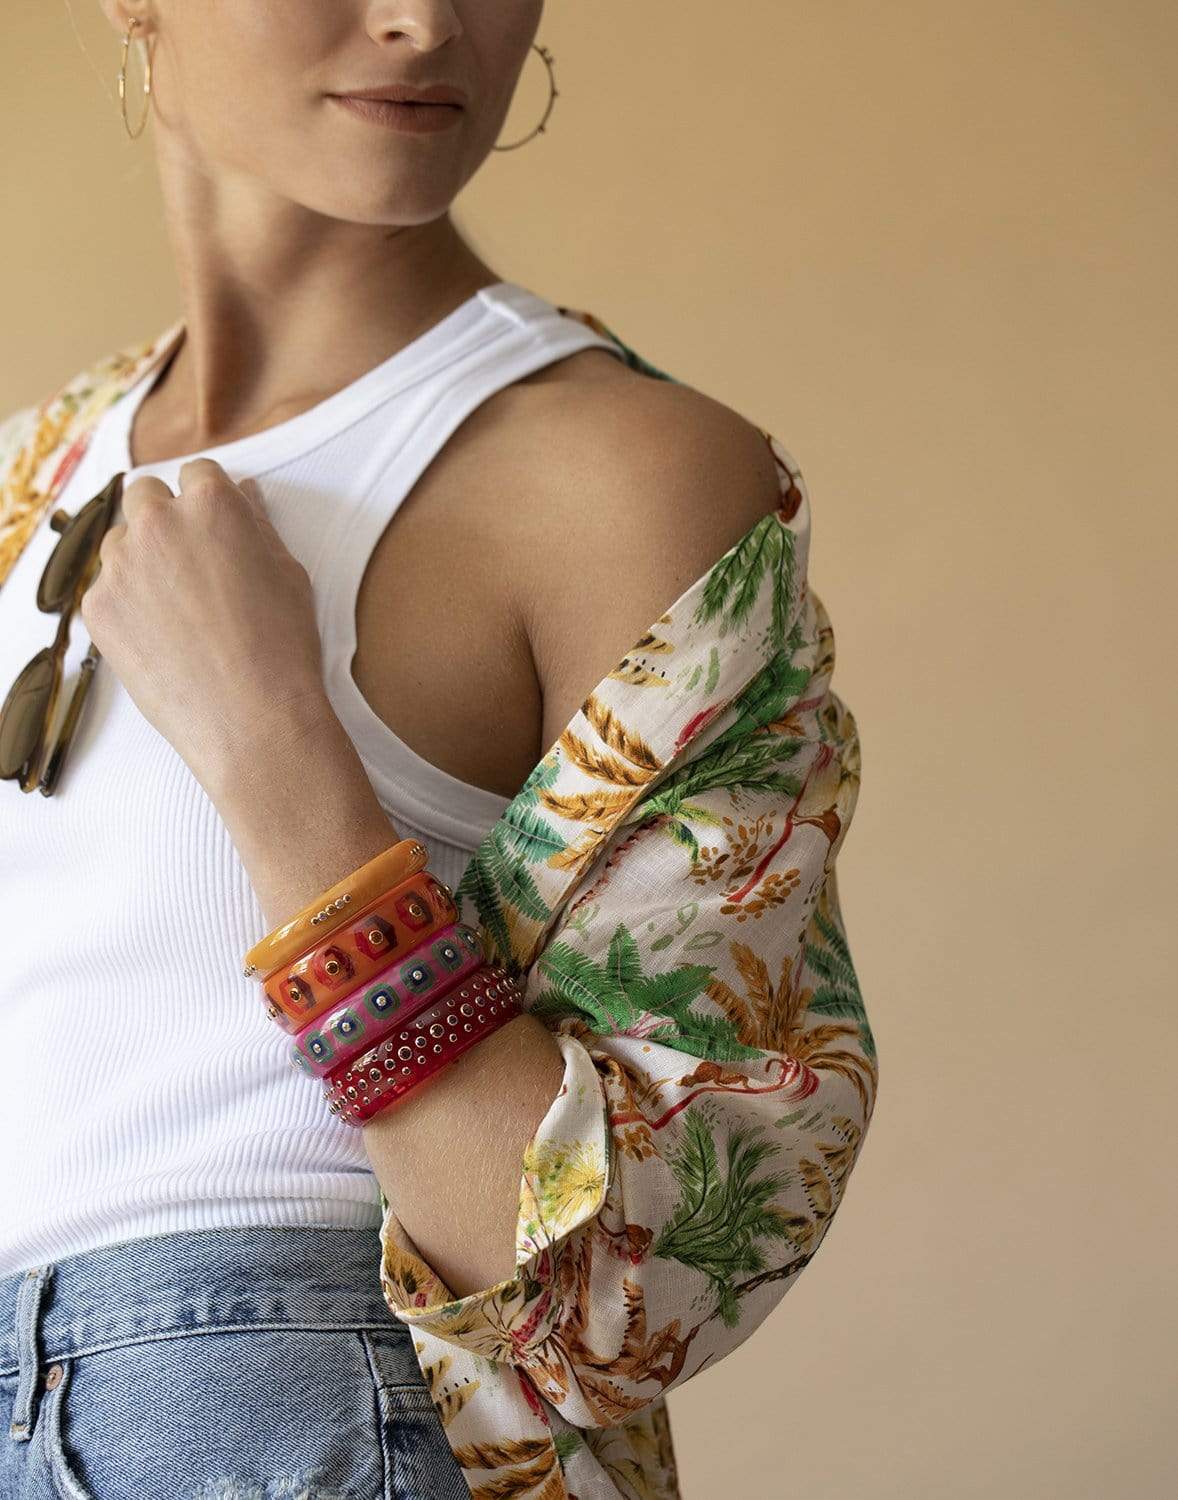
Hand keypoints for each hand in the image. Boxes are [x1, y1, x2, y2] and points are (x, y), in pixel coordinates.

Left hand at [79, 457, 335, 793]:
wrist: (251, 718)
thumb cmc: (282, 646)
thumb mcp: (289, 574)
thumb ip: (258, 526)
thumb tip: (243, 495)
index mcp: (211, 505)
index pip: (198, 473)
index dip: (209, 500)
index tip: (215, 527)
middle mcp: (158, 524)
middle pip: (145, 495)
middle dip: (165, 518)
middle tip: (191, 562)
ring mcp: (121, 566)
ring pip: (121, 543)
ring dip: (142, 560)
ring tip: (178, 608)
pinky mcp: (99, 608)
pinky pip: (108, 590)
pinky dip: (129, 605)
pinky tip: (163, 638)